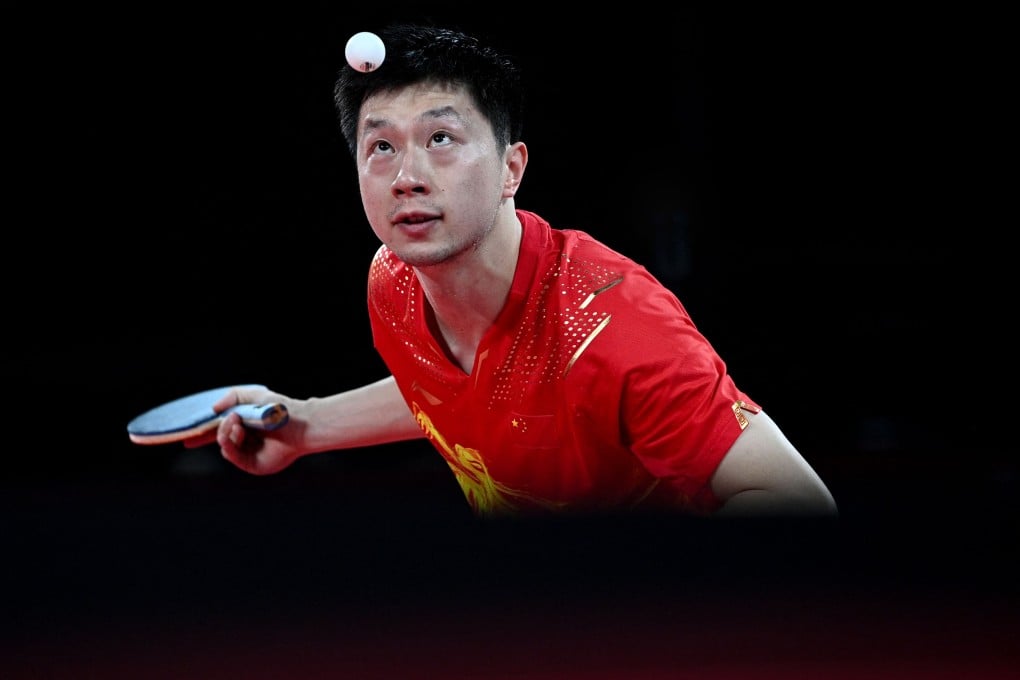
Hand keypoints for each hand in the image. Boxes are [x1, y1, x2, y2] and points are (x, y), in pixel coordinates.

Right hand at [184, 385, 303, 474]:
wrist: (299, 424)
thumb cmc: (279, 408)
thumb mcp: (253, 395)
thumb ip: (232, 397)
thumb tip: (214, 409)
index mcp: (244, 426)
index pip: (218, 430)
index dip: (201, 433)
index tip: (185, 436)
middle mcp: (244, 441)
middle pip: (216, 441)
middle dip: (203, 438)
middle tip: (194, 434)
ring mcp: (248, 454)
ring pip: (223, 446)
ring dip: (225, 432)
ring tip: (236, 421)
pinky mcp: (253, 465)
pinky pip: (231, 456)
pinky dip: (230, 443)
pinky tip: (236, 431)